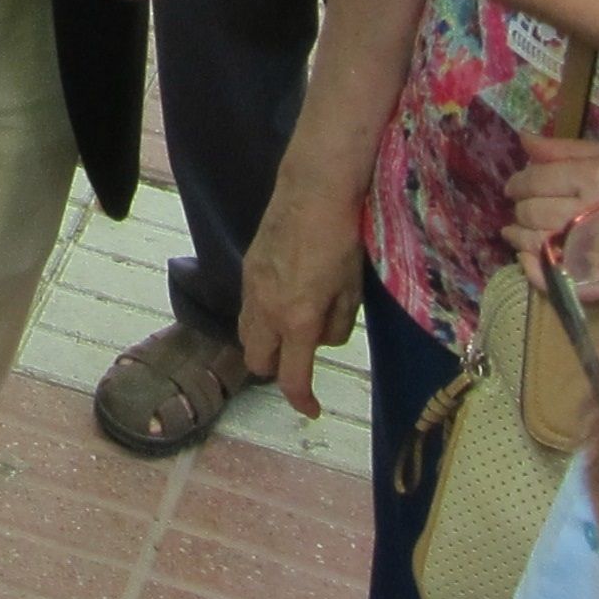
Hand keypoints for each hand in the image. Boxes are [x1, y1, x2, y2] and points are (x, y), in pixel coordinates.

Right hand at [237, 176, 367, 418]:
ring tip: (291, 334)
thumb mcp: (352, 290)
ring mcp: (252, 286)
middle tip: (300, 364)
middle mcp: (266, 309)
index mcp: (297, 320)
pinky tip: (284, 300)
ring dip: (265, 344)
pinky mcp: (248, 266)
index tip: (312, 409)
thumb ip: (337, 324)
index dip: (302, 400)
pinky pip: (248, 306)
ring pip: (246, 333)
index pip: (291, 377)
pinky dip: (261, 317)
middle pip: (257, 361)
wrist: (314, 189)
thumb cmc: (342, 239)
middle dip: (276, 371)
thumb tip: (322, 337)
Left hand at [501, 138, 598, 265]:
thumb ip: (573, 149)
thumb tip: (525, 139)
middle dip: (520, 207)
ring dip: (519, 236)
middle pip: (531, 211)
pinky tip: (530, 260)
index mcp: (595, 179)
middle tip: (520, 207)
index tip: (517, 185)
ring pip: (534, 243)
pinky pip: (551, 279)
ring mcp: (593, 254)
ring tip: (516, 232)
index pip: (534, 179)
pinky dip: (533, 269)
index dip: (519, 181)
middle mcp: (587, 216)